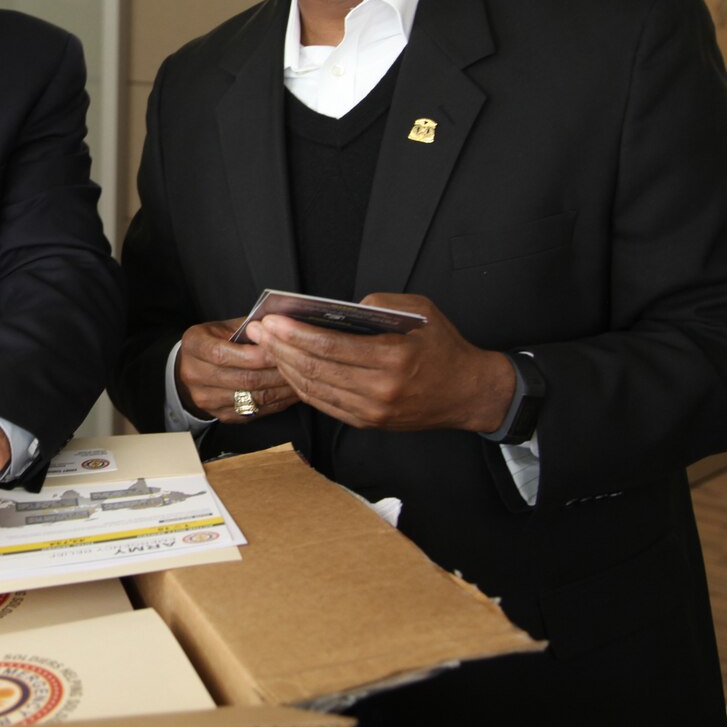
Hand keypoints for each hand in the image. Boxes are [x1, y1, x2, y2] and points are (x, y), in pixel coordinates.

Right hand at [176, 319, 297, 422]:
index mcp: (193, 346)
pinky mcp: (222, 415)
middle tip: (299, 364)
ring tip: (302, 377)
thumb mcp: (225, 327)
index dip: (253, 355)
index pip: (222, 354)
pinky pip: (256, 411)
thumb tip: (281, 326)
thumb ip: (249, 327)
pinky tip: (292, 391)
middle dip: (274, 371)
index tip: (278, 349)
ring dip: (280, 388)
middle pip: (242, 379)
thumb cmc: (217, 341)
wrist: (196, 368)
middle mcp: (194, 374)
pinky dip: (278, 402)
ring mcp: (206, 399)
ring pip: (252, 397)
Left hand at [246, 293, 514, 432]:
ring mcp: (373, 411)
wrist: (468, 393)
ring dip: (286, 368)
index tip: (272, 321)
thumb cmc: (444, 347)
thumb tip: (339, 309)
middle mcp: (380, 389)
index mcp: (394, 358)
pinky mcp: (369, 422)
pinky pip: (325, 404)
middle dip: (281, 348)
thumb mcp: (420, 310)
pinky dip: (302, 386)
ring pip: (316, 390)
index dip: (296, 335)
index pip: (331, 348)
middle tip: (258, 331)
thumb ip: (379, 304)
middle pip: (316, 369)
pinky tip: (289, 369)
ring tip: (267, 347)